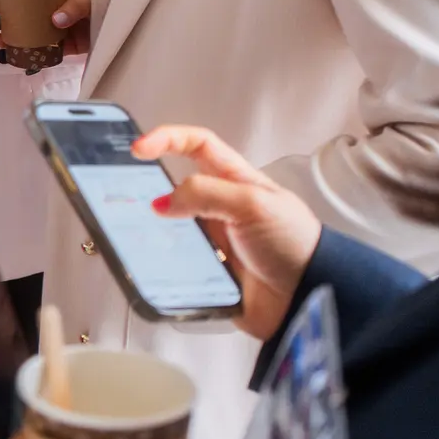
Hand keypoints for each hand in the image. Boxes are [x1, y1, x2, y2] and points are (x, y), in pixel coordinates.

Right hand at [0, 0, 90, 66]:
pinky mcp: (70, 45)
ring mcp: (61, 28)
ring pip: (34, 35)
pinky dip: (37, 55)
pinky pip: (49, 51)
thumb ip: (74, 6)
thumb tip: (56, 20)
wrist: (128, 16)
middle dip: (9, 25)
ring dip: (19, 41)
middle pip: (26, 17)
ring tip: (6, 47)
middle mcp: (54, 10)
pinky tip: (25, 59)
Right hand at [133, 125, 322, 339]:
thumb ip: (207, 194)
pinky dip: (163, 264)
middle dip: (151, 188)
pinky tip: (157, 265)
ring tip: (138, 233)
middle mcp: (222, 208)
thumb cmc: (297, 246)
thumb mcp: (254, 204)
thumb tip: (164, 201)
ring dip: (155, 231)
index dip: (168, 139)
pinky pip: (176, 263)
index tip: (140, 147)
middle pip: (176, 188)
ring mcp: (215, 241)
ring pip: (171, 228)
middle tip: (128, 193)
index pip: (197, 145)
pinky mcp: (209, 271)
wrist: (310, 299)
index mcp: (236, 181)